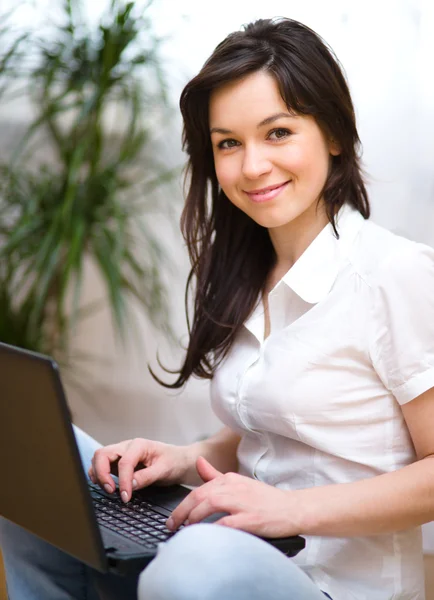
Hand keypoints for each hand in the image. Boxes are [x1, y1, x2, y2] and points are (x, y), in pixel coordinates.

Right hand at [89, 438, 192, 502]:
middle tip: (111, 491)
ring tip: (109, 490)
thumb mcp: (165, 469)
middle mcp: (126, 446)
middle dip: (102, 473)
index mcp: (139, 445)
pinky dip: (99, 475)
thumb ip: (147, 477)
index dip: (123, 481)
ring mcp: (121, 453)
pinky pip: (102, 465)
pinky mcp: (118, 462)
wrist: (178, 461)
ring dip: (98, 474)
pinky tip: (106, 485)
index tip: (126, 497)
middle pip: (102, 454)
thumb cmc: (173, 462)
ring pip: (98, 459)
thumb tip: (130, 485)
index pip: (124, 462)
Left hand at [166, 456, 303, 537]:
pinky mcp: (251, 519)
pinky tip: (205, 536)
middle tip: (172, 525)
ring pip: (210, 504)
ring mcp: (243, 502)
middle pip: (200, 495)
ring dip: (193, 518)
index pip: (199, 489)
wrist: (293, 509)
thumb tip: (198, 462)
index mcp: (230, 479)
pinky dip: (212, 529)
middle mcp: (234, 487)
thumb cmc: (266, 500)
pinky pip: (226, 523)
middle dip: (182, 511)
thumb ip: (215, 475)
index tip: (173, 517)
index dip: (182, 504)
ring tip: (185, 530)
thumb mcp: (239, 483)